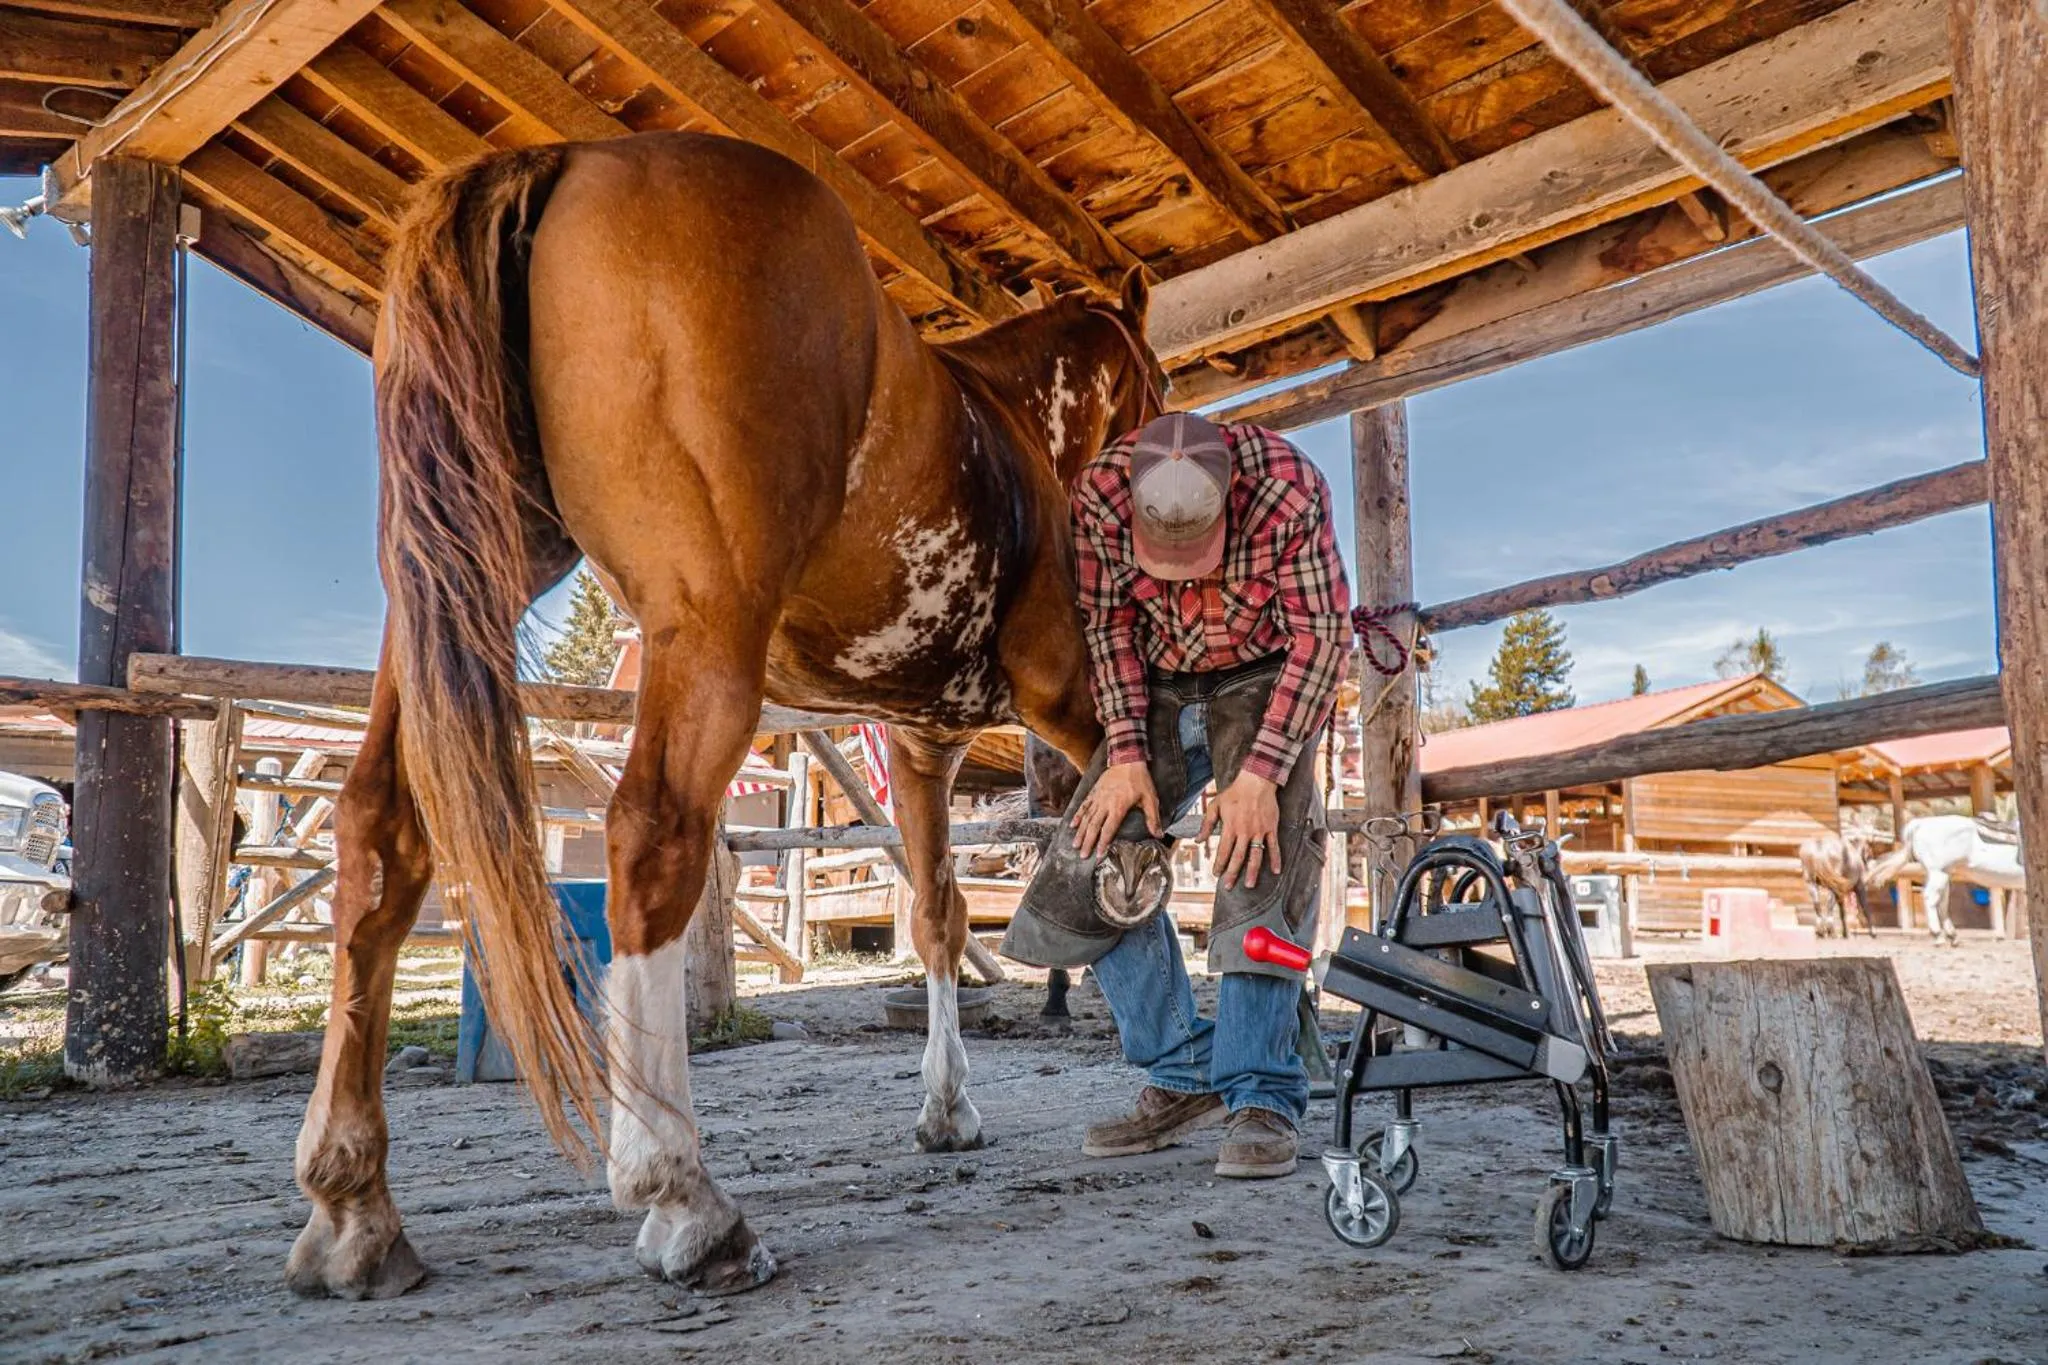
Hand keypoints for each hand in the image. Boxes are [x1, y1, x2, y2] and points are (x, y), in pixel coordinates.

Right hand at [1070, 761, 1160, 858]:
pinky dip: (1077, 815)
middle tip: (1083, 855)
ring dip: (1080, 832)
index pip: (1108, 829)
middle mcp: (1105, 804)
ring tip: (1075, 844)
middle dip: (1088, 842)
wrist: (1127, 759)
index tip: (1099, 854)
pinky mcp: (1094, 792)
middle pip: (1094, 826)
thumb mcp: (1150, 798)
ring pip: (1086, 817)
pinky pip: (1084, 806)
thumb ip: (1152, 818)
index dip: (1103, 842)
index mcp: (1118, 807)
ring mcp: (1098, 798)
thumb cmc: (1140, 779)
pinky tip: (1072, 824)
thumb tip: (1158, 834)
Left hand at [1200, 772, 1279, 889]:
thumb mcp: (1215, 806)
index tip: (1216, 874)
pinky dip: (1275, 859)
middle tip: (1229, 886)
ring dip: (1253, 871)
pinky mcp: (1271, 828)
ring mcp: (1259, 831)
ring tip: (1250, 884)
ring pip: (1256, 855)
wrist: (1256, 781)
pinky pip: (1274, 846)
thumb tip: (1198, 840)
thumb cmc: (1234, 793)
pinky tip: (1275, 871)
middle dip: (1232, 873)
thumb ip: (1206, 824)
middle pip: (1238, 857)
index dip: (1219, 864)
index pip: (1223, 851)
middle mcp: (1244, 831)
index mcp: (1230, 827)